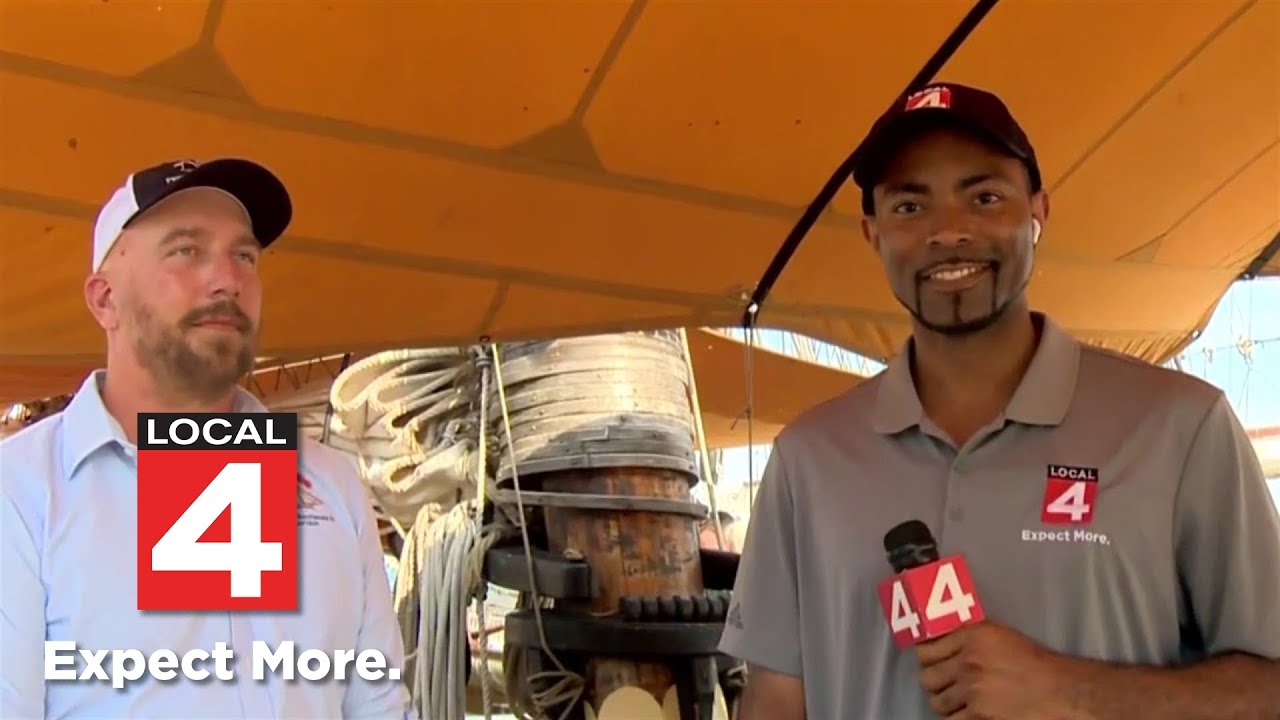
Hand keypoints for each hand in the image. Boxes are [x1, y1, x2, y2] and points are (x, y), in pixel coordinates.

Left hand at [915, 621, 1082, 719]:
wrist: (1059, 691)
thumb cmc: (1032, 663)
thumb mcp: (997, 637)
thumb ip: (966, 637)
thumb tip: (936, 642)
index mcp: (971, 636)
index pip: (925, 650)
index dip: (926, 660)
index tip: (931, 664)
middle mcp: (968, 661)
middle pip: (926, 678)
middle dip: (935, 683)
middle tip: (947, 685)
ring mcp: (972, 690)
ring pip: (936, 703)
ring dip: (946, 704)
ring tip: (961, 702)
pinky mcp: (978, 716)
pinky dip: (958, 719)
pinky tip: (970, 714)